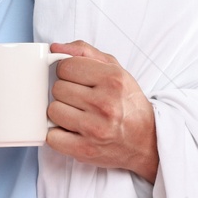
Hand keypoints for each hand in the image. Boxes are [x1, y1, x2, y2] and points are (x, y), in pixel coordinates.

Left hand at [44, 40, 158, 183]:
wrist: (146, 141)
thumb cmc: (127, 103)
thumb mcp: (115, 69)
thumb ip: (85, 53)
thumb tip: (55, 47)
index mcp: (113, 79)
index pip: (66, 66)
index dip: (68, 72)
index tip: (78, 80)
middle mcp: (105, 104)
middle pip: (57, 88)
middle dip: (66, 92)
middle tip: (81, 99)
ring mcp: (94, 129)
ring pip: (52, 110)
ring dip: (61, 112)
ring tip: (77, 114)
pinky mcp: (85, 150)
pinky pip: (51, 136)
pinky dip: (58, 134)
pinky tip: (72, 131)